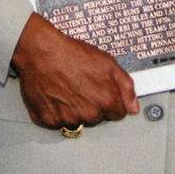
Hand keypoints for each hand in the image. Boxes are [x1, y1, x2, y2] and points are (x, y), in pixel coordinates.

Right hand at [11, 13, 137, 129]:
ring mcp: (67, 119)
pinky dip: (56, 112)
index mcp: (105, 101)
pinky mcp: (48, 120)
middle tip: (81, 86)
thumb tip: (133, 107)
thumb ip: (126, 87)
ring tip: (66, 88)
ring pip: (77, 121)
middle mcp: (87, 115)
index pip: (118, 114)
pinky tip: (55, 95)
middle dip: (92, 106)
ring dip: (74, 110)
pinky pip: (57, 122)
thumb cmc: (71, 54)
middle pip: (97, 119)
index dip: (110, 100)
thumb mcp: (107, 62)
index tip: (101, 91)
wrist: (41, 51)